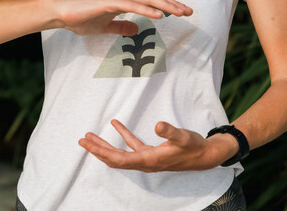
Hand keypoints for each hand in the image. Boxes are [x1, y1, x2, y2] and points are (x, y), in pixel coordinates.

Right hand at [49, 0, 192, 35]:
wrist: (62, 14)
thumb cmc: (81, 19)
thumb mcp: (106, 27)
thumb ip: (121, 27)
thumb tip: (135, 30)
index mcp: (123, 1)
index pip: (150, 1)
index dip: (167, 6)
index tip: (182, 13)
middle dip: (172, 4)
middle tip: (189, 12)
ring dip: (165, 6)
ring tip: (180, 12)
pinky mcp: (109, 3)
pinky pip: (132, 6)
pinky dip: (147, 9)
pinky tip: (159, 15)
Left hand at [78, 119, 238, 171]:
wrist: (205, 155)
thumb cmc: (194, 147)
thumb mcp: (183, 137)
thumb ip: (170, 132)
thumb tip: (158, 125)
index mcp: (148, 160)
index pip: (118, 158)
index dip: (101, 151)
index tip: (87, 143)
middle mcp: (144, 162)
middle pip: (114, 159)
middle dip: (97, 150)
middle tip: (81, 140)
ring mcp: (147, 158)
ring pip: (120, 154)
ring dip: (105, 145)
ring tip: (90, 136)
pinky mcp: (151, 153)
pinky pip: (132, 145)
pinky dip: (122, 135)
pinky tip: (115, 124)